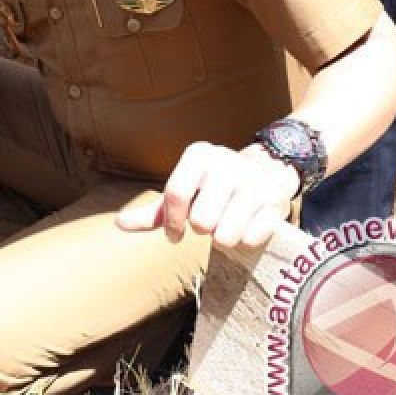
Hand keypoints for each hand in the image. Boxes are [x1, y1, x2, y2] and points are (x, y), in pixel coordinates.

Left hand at [115, 141, 299, 248]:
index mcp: (198, 155)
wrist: (267, 171)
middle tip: (211, 220)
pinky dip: (247, 239)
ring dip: (224, 238)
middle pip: (201, 221)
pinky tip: (248, 224)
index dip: (172, 223)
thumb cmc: (213, 187)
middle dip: (203, 229)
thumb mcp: (184, 192)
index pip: (175, 195)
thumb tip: (119, 224)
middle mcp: (226, 163)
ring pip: (226, 235)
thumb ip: (154, 212)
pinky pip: (251, 239)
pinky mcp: (276, 202)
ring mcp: (253, 182)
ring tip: (229, 223)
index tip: (174, 235)